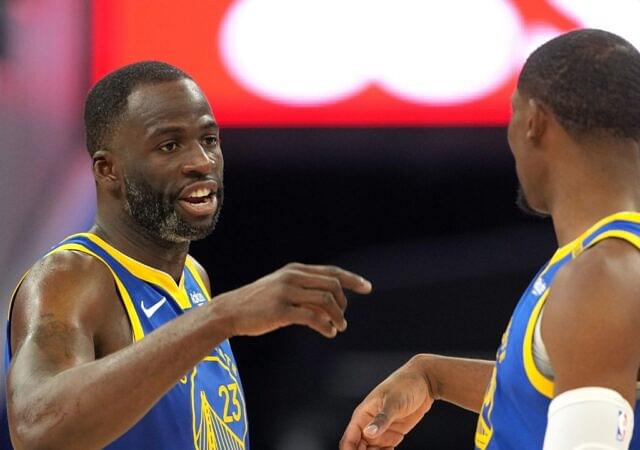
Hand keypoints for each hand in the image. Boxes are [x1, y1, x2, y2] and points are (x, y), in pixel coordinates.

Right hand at [215, 263, 371, 337]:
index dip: (352, 279)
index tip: (368, 287)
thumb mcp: (281, 288)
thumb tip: (331, 305)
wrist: (230, 311)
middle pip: (332, 285)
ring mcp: (286, 292)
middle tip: (343, 318)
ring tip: (338, 328)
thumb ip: (305, 291)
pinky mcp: (281, 310)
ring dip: (337, 316)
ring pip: (325, 301)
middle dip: (343, 303)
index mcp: (294, 270)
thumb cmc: (258, 303)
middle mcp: (292, 277)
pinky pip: (313, 317)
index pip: (331, 271)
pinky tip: (328, 333)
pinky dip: (325, 326)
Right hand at [340, 358, 434, 449]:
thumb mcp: (393, 402)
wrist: (424, 382)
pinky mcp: (392, 434)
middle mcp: (368, 424)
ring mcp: (380, 430)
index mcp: (363, 415)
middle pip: (358, 448)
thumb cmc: (405, 385)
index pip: (349, 440)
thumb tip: (368, 432)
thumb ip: (381, 418)